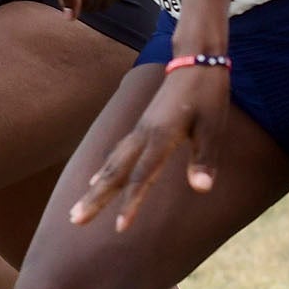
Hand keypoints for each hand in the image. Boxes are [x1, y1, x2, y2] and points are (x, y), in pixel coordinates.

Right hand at [70, 62, 231, 231]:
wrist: (195, 60)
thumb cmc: (208, 94)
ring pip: (111, 165)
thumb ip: (204, 159)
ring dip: (94, 189)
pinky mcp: (141, 128)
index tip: (119, 229)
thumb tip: (201, 189)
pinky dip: (103, 171)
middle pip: (114, 174)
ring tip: (77, 210)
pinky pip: (116, 154)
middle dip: (95, 199)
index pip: (141, 177)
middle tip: (74, 220)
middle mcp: (143, 136)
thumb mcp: (214, 127)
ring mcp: (139, 132)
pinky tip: (96, 180)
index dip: (130, 204)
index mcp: (161, 137)